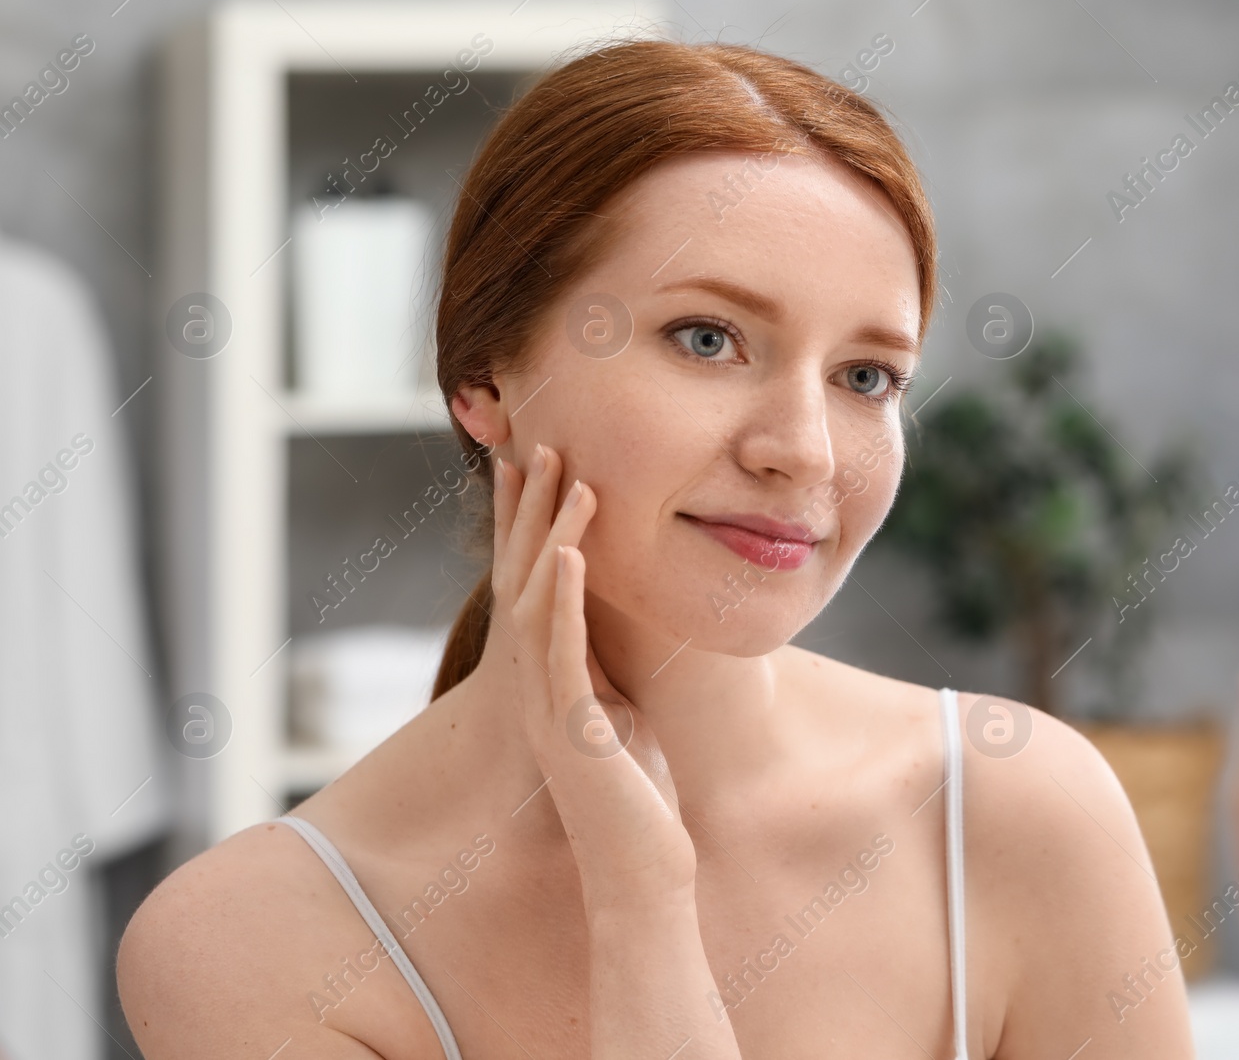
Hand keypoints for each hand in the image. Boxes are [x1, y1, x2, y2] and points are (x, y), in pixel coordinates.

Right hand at [490, 444, 697, 909]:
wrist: (638, 871)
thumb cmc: (638, 802)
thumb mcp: (624, 722)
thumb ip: (608, 680)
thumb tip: (616, 642)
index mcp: (551, 678)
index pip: (534, 584)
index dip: (530, 525)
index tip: (534, 468)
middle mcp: (536, 683)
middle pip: (524, 578)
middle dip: (528, 510)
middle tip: (533, 443)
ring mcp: (546, 703)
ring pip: (538, 600)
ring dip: (549, 533)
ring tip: (560, 474)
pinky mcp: (568, 723)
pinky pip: (559, 647)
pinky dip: (562, 596)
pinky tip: (568, 550)